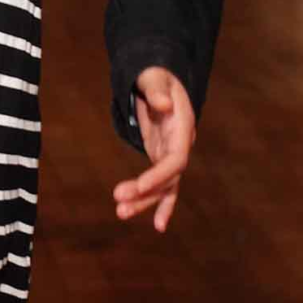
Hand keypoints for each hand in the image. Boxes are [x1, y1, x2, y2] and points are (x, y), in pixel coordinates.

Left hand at [111, 66, 195, 234]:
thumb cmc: (156, 76)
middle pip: (168, 177)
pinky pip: (162, 186)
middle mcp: (181, 144)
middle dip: (145, 192)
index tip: (140, 186)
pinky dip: (156, 203)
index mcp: (183, 127)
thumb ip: (157, 90)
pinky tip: (157, 227)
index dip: (160, 174)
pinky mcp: (161, 159)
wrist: (159, 80)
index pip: (176, 158)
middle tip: (119, 202)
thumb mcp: (154, 77)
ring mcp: (171, 154)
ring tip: (120, 213)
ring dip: (143, 201)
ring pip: (162, 186)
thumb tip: (164, 104)